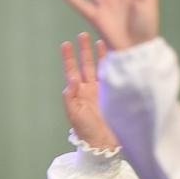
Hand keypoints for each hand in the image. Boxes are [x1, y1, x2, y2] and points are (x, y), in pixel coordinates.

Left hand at [61, 33, 118, 150]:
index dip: (68, 58)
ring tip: (99, 40)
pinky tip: (114, 55)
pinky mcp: (114, 95)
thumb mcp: (74, 115)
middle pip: (85, 65)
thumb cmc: (87, 132)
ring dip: (99, 54)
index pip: (72, 71)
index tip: (65, 44)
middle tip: (82, 34)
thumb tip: (71, 80)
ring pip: (99, 68)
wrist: (105, 144)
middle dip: (84, 50)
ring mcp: (102, 91)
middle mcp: (89, 90)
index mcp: (78, 94)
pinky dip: (112, 65)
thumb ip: (70, 98)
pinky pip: (112, 77)